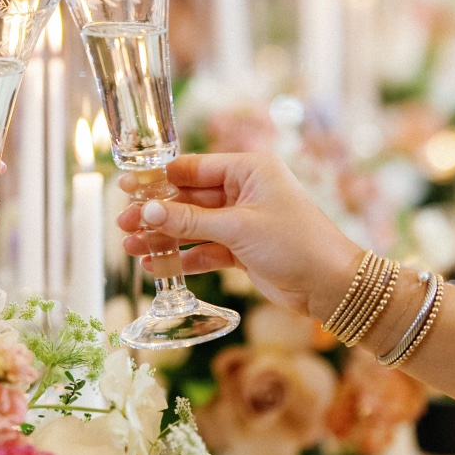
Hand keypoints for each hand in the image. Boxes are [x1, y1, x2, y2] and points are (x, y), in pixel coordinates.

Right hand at [116, 151, 360, 319]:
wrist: (331, 285)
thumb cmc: (295, 243)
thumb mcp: (238, 227)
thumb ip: (191, 220)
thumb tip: (147, 210)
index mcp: (248, 170)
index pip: (193, 169)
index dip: (158, 179)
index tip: (127, 187)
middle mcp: (244, 192)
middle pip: (188, 198)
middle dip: (155, 212)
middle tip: (123, 223)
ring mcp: (242, 222)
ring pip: (192, 226)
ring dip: (163, 237)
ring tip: (130, 248)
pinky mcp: (242, 250)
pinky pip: (204, 250)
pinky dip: (182, 258)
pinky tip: (155, 266)